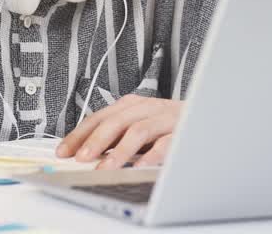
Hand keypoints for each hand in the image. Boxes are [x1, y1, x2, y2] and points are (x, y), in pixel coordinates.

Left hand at [56, 95, 181, 169]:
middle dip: (96, 141)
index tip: (63, 151)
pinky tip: (139, 167)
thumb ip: (116, 135)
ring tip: (105, 168)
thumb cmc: (167, 125)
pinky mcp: (182, 131)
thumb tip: (85, 153)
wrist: (208, 114)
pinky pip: (165, 143)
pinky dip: (151, 156)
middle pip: (116, 121)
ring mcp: (164, 118)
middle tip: (81, 158)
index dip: (79, 134)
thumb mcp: (138, 125)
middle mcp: (146, 107)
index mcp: (131, 105)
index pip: (99, 117)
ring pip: (138, 130)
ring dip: (119, 151)